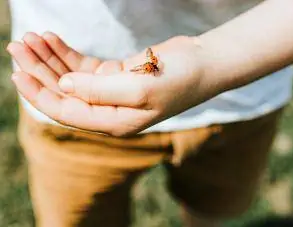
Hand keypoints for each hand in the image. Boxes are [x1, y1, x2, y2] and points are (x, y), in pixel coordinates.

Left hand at [8, 33, 219, 135]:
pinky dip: (68, 53)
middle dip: (40, 71)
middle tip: (18, 46)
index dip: (41, 94)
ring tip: (30, 38)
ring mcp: (112, 92)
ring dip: (51, 59)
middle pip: (65, 93)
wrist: (204, 64)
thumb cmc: (180, 79)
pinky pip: (85, 66)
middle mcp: (110, 110)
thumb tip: (64, 85)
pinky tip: (53, 40)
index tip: (18, 72)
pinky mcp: (116, 75)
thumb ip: (99, 90)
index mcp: (115, 122)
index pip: (68, 112)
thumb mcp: (140, 88)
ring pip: (72, 77)